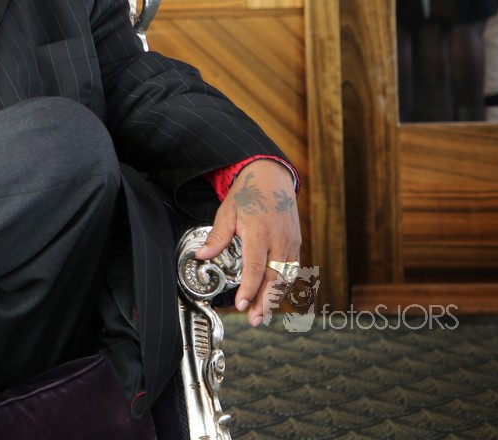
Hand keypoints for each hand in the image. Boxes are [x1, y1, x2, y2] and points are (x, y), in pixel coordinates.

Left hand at [194, 159, 300, 327]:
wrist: (273, 178)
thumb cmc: (249, 194)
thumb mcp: (227, 212)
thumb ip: (217, 237)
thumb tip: (201, 256)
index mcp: (260, 230)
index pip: (256, 266)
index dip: (249, 288)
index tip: (240, 304)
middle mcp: (279, 239)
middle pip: (274, 277)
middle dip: (264, 301)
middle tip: (253, 320)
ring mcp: (291, 242)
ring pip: (286, 277)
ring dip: (274, 298)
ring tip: (261, 315)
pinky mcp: (296, 244)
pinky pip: (291, 270)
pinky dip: (282, 286)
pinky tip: (272, 298)